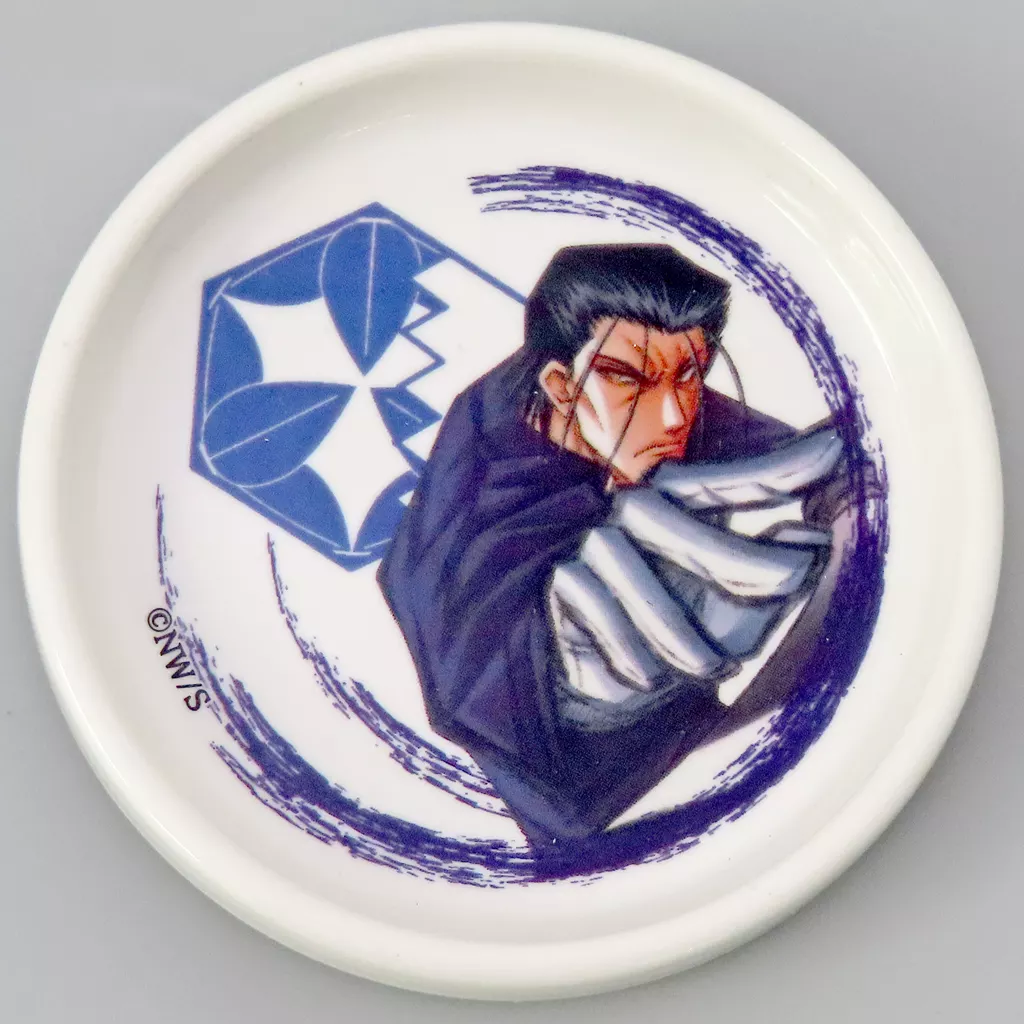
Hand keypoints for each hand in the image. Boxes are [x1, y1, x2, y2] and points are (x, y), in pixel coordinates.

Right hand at [549, 426, 842, 702]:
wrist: (618, 679)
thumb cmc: (690, 634)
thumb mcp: (747, 612)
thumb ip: (781, 577)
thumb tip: (809, 534)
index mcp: (683, 507)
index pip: (730, 482)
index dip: (778, 466)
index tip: (834, 446)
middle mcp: (637, 510)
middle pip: (684, 521)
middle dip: (743, 558)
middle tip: (795, 580)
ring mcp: (597, 542)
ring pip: (640, 575)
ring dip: (682, 635)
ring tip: (712, 669)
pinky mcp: (565, 580)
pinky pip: (601, 611)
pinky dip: (631, 650)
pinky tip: (647, 675)